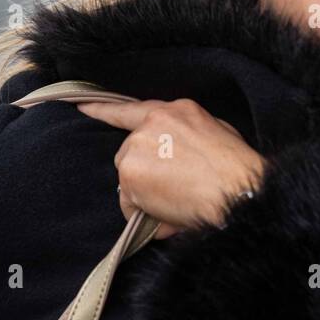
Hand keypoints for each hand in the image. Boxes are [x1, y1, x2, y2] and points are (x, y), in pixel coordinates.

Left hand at [75, 99, 266, 239]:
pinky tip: (170, 212)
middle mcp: (153, 124)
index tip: (81, 107)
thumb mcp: (218, 135)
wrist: (237, 190)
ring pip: (129, 178)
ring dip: (145, 193)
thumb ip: (188, 136)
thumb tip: (175, 158)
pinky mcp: (130, 173)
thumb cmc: (237, 169)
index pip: (133, 109)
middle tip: (174, 188)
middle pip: (130, 152)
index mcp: (177, 111)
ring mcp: (138, 147)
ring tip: (179, 200)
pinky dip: (144, 213)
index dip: (104, 110)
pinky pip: (128, 202)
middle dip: (145, 171)